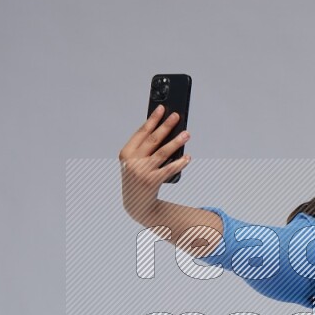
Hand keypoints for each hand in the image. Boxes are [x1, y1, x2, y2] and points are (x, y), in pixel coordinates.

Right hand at [118, 104, 191, 219]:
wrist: (136, 206)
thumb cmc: (139, 179)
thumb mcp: (137, 162)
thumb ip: (147, 149)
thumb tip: (166, 131)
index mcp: (126, 153)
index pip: (141, 132)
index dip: (152, 119)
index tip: (162, 108)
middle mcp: (132, 162)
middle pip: (153, 140)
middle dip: (166, 126)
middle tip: (177, 116)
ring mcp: (141, 172)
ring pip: (162, 153)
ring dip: (176, 142)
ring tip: (187, 133)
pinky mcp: (151, 182)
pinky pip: (169, 169)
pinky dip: (180, 163)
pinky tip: (188, 157)